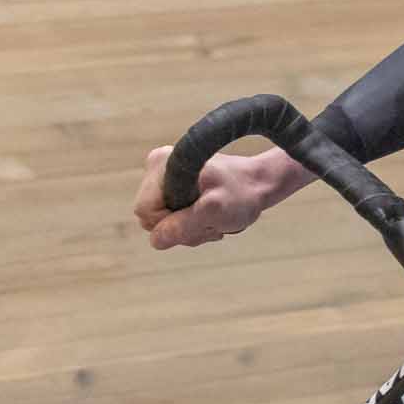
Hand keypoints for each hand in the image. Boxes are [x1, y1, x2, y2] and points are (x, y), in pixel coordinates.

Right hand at [134, 146, 299, 249]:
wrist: (258, 184)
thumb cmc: (241, 195)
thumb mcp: (215, 212)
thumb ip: (184, 225)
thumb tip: (156, 239)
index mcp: (161, 164)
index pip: (145, 211)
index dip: (170, 222)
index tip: (198, 214)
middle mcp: (157, 167)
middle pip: (151, 219)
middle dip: (181, 227)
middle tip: (209, 220)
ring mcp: (163, 178)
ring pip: (162, 223)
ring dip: (189, 228)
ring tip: (213, 217)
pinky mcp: (172, 187)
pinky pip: (170, 220)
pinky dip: (191, 224)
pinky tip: (209, 216)